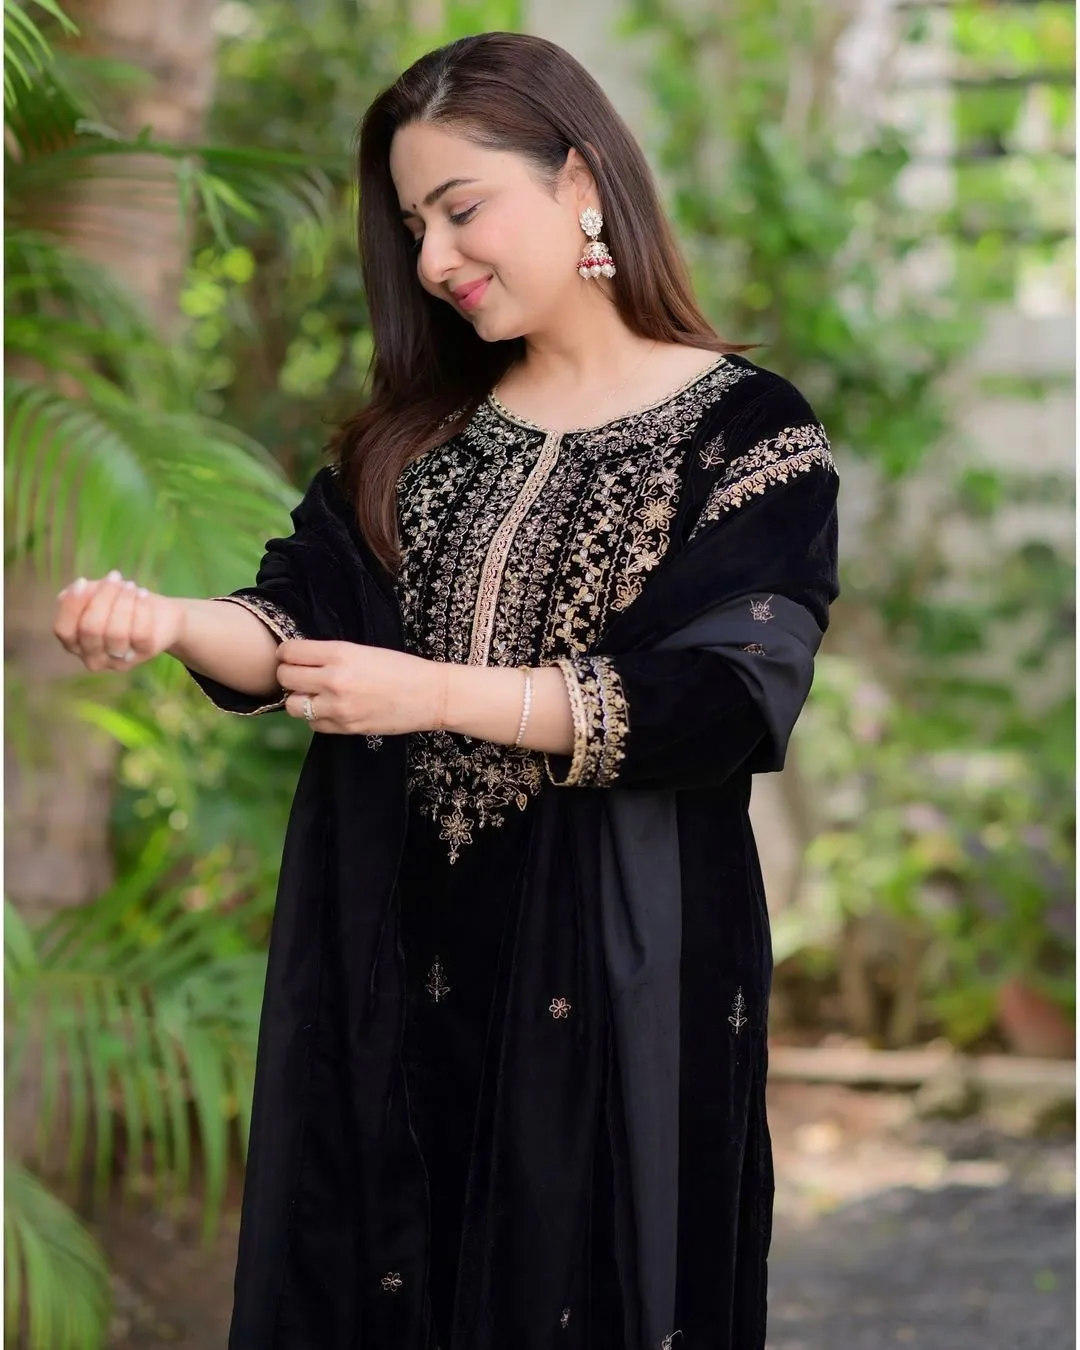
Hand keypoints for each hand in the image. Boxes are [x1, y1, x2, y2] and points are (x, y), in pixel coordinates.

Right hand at [53, 570, 185, 672]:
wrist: (162, 615)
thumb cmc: (121, 603)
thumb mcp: (97, 595)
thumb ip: (81, 594)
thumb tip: (70, 593)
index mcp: (74, 644)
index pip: (63, 630)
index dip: (71, 606)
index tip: (82, 581)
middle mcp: (93, 659)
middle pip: (90, 629)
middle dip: (102, 597)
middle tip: (114, 577)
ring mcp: (119, 661)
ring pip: (116, 632)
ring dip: (123, 601)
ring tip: (130, 585)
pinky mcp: (144, 655)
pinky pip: (140, 633)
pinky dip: (141, 609)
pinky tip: (143, 594)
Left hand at [276, 639, 444, 735]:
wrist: (431, 695)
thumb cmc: (401, 668)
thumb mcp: (363, 650)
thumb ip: (331, 655)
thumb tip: (301, 661)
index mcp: (340, 653)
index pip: (289, 652)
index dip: (286, 654)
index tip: (291, 656)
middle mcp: (334, 680)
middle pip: (285, 678)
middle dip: (288, 676)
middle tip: (299, 676)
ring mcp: (338, 707)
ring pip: (293, 706)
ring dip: (300, 700)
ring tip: (314, 695)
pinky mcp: (346, 727)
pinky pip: (313, 724)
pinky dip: (317, 717)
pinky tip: (331, 709)